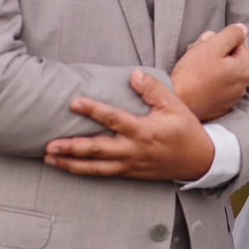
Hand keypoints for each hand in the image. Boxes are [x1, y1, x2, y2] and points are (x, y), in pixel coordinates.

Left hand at [44, 72, 213, 180]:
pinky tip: (68, 166)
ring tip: (49, 158)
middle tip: (49, 144)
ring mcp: (130, 164)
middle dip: (71, 148)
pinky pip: (102, 173)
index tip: (74, 103)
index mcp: (143, 131)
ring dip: (70, 163)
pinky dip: (83, 170)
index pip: (113, 119)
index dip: (93, 110)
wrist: (199, 161)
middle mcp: (133, 150)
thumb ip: (152, 89)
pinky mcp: (129, 173)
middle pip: (97, 150)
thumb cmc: (185, 130)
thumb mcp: (174, 105)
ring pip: (95, 167)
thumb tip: (133, 75)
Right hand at [170, 23, 248, 120]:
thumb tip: (243, 29)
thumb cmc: (193, 73)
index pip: (240, 45)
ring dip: (211, 64)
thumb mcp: (213, 46)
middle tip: (197, 51)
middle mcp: (241, 86)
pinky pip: (217, 86)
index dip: (223, 39)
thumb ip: (232, 34)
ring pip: (224, 72)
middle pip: (231, 58)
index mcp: (243, 70)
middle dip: (215, 51)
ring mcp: (230, 98)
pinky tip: (195, 79)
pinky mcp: (219, 106)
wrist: (177, 100)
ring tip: (193, 65)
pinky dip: (209, 80)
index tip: (207, 42)